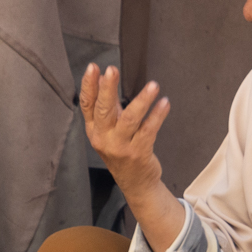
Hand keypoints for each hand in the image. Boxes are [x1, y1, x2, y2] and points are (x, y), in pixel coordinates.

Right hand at [80, 63, 167, 193]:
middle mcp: (104, 139)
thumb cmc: (122, 152)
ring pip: (130, 119)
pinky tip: (164, 103)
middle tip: (112, 70)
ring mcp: (121, 147)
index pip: (87, 105)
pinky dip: (157, 115)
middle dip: (108, 89)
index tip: (93, 68)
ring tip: (153, 86)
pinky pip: (149, 130)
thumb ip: (107, 106)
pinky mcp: (138, 153)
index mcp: (94, 130)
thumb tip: (102, 78)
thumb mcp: (109, 130)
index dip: (88, 86)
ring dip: (142, 101)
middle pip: (104, 110)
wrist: (136, 183)